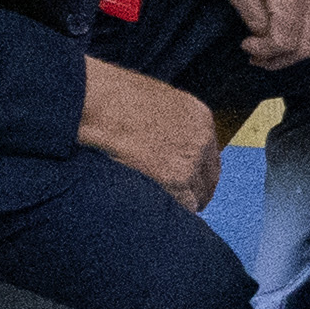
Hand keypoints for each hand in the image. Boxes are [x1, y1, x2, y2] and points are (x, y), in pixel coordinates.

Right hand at [73, 54, 223, 208]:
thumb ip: (168, 122)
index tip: (188, 180)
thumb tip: (162, 140)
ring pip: (199, 195)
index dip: (197, 170)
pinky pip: (185, 206)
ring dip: (184, 202)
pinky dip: (173, 210)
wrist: (100, 104)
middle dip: (195, 189)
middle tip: (181, 200)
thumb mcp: (154, 100)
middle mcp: (201, 140)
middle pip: (209, 177)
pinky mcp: (175, 180)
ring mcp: (190, 161)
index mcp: (199, 117)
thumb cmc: (113, 97)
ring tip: (166, 210)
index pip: (209, 153)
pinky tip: (160, 211)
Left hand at [216, 0, 309, 68]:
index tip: (246, 47)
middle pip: (306, 45)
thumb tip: (265, 41)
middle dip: (280, 59)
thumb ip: (255, 20)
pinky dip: (296, 31)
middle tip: (256, 58)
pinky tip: (275, 29)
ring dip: (289, 48)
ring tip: (263, 47)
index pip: (286, 41)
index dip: (266, 53)